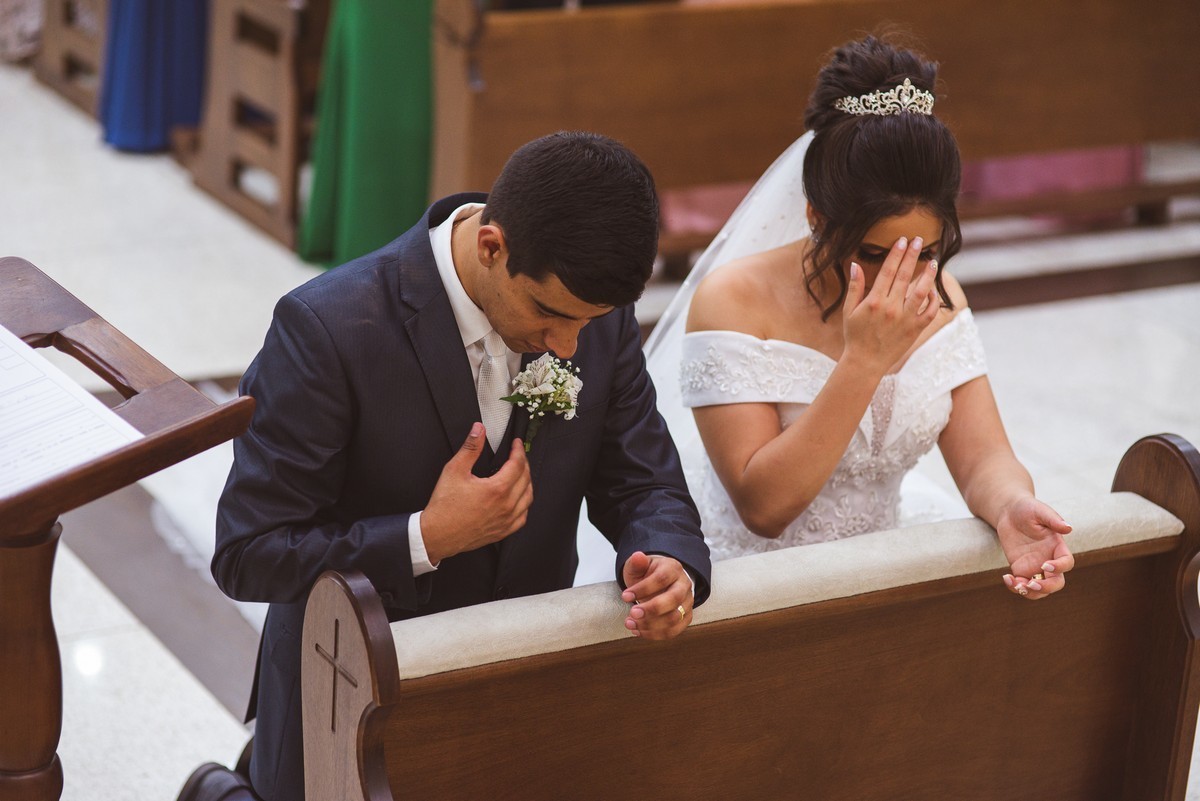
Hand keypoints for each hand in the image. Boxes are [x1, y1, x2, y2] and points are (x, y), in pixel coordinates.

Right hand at [420, 423, 532, 564]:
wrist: (437, 534)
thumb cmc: (444, 506)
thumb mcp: (454, 470)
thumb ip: (470, 448)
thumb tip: (479, 430)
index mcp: (497, 490)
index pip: (518, 464)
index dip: (518, 451)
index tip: (516, 444)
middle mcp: (506, 506)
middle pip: (526, 479)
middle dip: (524, 463)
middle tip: (517, 455)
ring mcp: (506, 520)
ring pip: (528, 498)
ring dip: (527, 482)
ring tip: (520, 473)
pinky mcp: (502, 531)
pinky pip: (522, 517)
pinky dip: (524, 504)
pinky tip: (518, 499)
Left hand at [620, 551, 691, 639]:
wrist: (659, 582)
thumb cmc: (647, 574)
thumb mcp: (639, 566)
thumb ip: (637, 563)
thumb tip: (637, 556)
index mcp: (673, 569)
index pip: (661, 578)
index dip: (643, 589)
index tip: (625, 596)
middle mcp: (684, 585)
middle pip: (674, 599)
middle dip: (651, 609)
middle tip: (632, 613)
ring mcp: (687, 603)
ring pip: (675, 618)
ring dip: (650, 625)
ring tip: (631, 624)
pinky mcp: (685, 618)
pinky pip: (674, 631)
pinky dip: (655, 634)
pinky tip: (639, 631)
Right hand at [841, 236, 940, 374]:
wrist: (865, 363)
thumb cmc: (855, 336)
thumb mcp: (848, 311)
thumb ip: (855, 287)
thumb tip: (855, 264)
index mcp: (874, 302)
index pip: (888, 271)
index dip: (896, 254)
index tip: (902, 240)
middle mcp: (891, 308)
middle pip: (905, 276)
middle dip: (912, 256)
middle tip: (919, 240)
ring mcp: (905, 319)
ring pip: (922, 292)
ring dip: (928, 275)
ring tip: (933, 262)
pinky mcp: (915, 329)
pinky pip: (929, 312)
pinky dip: (934, 300)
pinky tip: (933, 290)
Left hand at [996, 496, 1073, 599]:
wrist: (1009, 512)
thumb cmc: (1027, 508)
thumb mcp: (1039, 510)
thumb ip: (1053, 519)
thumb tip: (1068, 528)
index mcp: (1057, 546)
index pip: (1067, 562)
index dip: (1060, 567)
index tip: (1045, 565)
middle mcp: (1049, 559)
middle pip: (1056, 582)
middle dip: (1047, 587)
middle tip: (1031, 584)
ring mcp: (1035, 566)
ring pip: (1040, 589)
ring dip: (1030, 593)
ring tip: (1017, 585)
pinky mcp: (1020, 569)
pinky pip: (1021, 584)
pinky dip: (1015, 587)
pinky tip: (1006, 578)